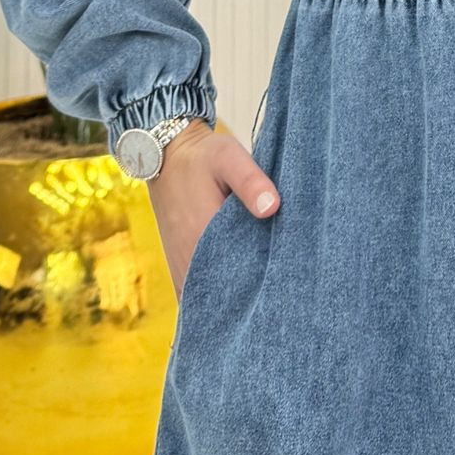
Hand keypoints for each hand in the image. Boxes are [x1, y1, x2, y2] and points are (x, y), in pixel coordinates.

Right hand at [148, 118, 279, 294]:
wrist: (166, 157)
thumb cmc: (202, 157)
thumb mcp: (228, 157)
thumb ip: (250, 181)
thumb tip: (273, 208)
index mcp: (202, 238)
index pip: (240, 279)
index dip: (266, 282)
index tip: (288, 277)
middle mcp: (190, 262)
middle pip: (229, 294)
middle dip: (255, 293)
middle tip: (285, 284)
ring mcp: (183, 269)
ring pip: (215, 297)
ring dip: (238, 295)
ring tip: (268, 284)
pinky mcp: (181, 268)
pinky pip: (202, 293)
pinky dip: (222, 293)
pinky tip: (244, 284)